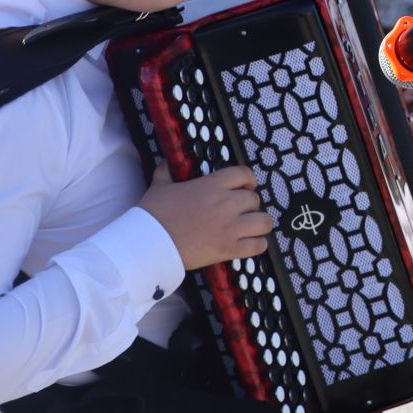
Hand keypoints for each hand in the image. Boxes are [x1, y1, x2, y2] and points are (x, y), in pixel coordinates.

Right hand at [139, 165, 275, 269]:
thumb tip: (164, 163)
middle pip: (255, 199)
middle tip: (241, 212)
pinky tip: (250, 244)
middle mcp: (226, 203)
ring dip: (259, 224)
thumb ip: (165, 172)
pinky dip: (258, 244)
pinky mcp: (229, 249)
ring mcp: (230, 227)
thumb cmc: (153, 213)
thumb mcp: (159, 187)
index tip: (247, 186)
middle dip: (250, 205)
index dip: (249, 180)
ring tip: (250, 228)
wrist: (148, 243)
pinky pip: (258, 246)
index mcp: (212, 185)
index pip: (244, 174)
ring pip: (264, 222)